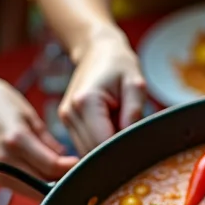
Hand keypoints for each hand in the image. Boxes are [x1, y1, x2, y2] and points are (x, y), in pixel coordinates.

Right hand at [0, 75, 77, 180]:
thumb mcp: (30, 115)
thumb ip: (48, 141)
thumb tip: (66, 159)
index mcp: (16, 139)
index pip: (52, 166)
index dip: (71, 168)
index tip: (86, 164)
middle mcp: (5, 159)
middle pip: (45, 182)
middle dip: (65, 179)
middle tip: (81, 173)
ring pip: (35, 191)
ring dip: (52, 186)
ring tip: (66, 175)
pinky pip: (24, 188)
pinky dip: (38, 185)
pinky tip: (49, 176)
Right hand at [60, 29, 146, 153]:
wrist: (98, 52)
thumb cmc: (119, 66)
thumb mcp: (135, 84)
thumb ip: (134, 112)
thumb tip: (131, 140)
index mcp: (86, 101)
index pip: (102, 143)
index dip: (122, 151)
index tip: (138, 148)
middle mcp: (70, 113)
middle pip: (93, 152)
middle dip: (115, 152)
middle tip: (133, 139)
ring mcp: (66, 119)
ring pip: (87, 153)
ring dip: (106, 149)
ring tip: (120, 128)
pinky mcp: (68, 123)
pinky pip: (85, 146)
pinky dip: (100, 145)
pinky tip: (111, 129)